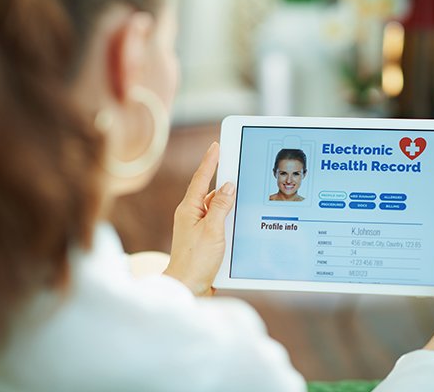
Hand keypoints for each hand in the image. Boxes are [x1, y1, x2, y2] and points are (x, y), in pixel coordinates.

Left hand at [164, 142, 235, 295]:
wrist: (188, 288)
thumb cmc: (196, 261)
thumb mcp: (212, 230)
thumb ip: (220, 206)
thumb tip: (228, 186)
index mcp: (188, 209)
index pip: (201, 179)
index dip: (210, 161)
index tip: (216, 145)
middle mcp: (191, 216)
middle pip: (210, 192)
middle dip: (224, 181)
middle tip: (237, 164)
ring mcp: (198, 228)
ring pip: (217, 208)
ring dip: (229, 204)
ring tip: (244, 195)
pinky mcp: (205, 240)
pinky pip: (219, 222)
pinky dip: (230, 219)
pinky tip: (241, 220)